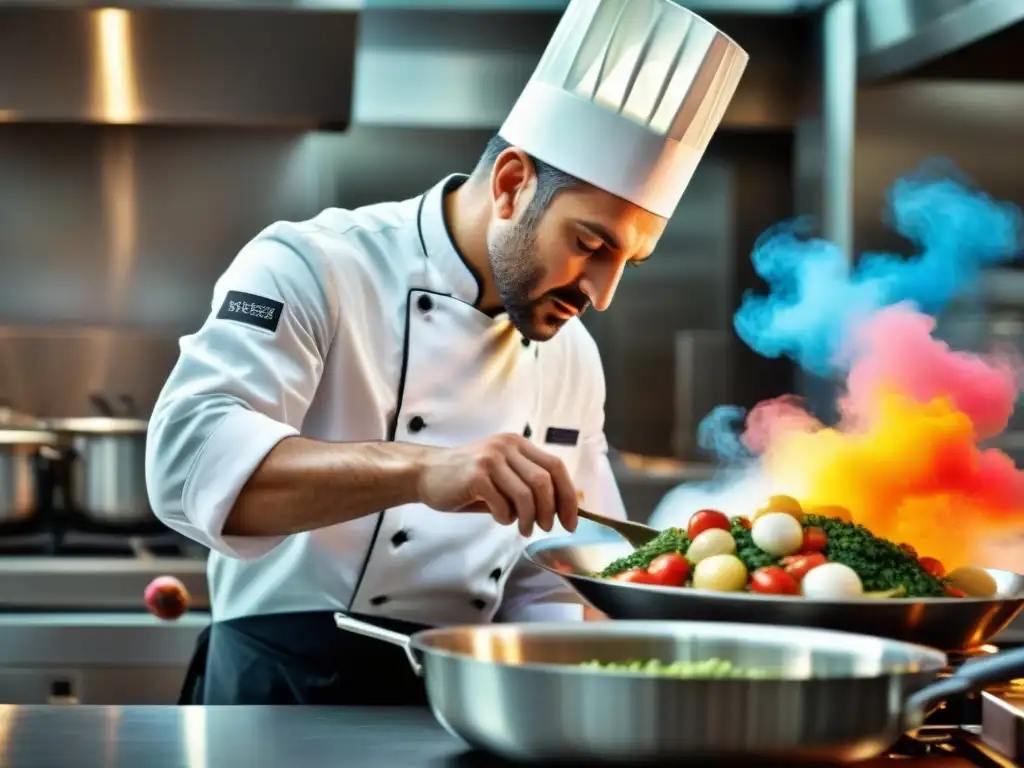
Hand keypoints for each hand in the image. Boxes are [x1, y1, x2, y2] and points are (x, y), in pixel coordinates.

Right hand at [416, 433, 577, 535]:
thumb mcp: (501, 474)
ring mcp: (491, 459)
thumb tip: (559, 510)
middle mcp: (507, 446)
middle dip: (550, 511)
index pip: (555, 467)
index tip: (571, 521)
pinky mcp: (476, 475)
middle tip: (545, 528)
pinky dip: (506, 517)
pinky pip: (503, 504)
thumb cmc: (467, 479)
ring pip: (527, 495)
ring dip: (529, 518)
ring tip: (522, 528)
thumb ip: (527, 485)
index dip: (568, 496)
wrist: (426, 473)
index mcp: (518, 444)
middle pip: (544, 481)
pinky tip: (499, 517)